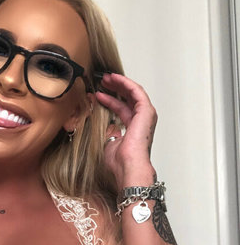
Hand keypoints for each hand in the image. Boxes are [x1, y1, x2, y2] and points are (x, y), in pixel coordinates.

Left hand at [95, 73, 156, 188]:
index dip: (110, 100)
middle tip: (102, 81)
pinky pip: (136, 92)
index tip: (98, 93)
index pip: (121, 109)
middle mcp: (140, 121)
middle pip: (128, 99)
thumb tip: (106, 126)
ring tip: (106, 78)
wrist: (128, 166)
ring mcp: (145, 116)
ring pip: (133, 93)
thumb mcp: (108, 143)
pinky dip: (126, 83)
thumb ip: (108, 132)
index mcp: (133, 129)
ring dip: (120, 83)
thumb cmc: (120, 162)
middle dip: (115, 88)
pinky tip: (115, 79)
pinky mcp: (146, 111)